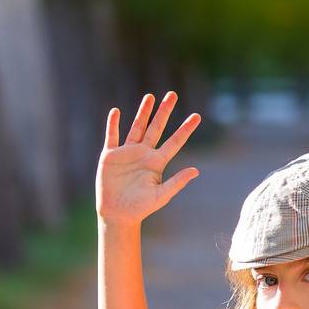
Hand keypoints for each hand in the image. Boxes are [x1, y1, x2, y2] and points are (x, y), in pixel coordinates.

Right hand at [97, 91, 200, 224]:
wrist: (118, 214)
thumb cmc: (141, 208)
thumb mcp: (161, 195)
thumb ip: (177, 182)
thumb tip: (196, 171)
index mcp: (157, 163)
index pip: (175, 142)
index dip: (185, 129)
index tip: (197, 116)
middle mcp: (144, 154)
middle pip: (156, 128)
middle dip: (164, 111)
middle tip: (172, 94)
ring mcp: (127, 153)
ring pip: (137, 127)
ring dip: (143, 112)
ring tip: (150, 97)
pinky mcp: (110, 155)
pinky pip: (112, 135)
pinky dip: (113, 123)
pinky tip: (116, 111)